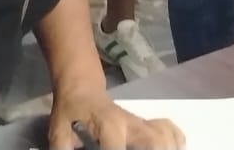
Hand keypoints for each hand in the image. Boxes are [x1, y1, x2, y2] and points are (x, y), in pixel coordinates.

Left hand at [49, 85, 184, 149]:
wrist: (81, 89)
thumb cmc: (70, 111)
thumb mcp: (59, 131)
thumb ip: (63, 148)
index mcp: (107, 125)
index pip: (116, 149)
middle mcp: (129, 123)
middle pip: (154, 142)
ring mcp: (141, 124)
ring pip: (165, 137)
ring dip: (167, 149)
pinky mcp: (148, 125)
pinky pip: (170, 132)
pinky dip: (174, 141)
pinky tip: (172, 148)